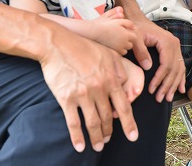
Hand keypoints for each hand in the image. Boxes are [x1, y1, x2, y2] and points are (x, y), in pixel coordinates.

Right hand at [39, 32, 142, 151]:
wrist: (58, 44)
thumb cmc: (84, 47)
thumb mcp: (108, 54)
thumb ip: (120, 70)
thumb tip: (125, 84)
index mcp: (111, 79)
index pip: (124, 107)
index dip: (129, 124)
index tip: (133, 137)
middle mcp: (99, 89)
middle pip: (108, 118)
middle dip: (109, 132)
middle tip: (108, 140)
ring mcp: (82, 95)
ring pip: (93, 123)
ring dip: (97, 137)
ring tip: (99, 146)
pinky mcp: (66, 98)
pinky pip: (73, 123)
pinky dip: (77, 137)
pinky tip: (80, 146)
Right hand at [88, 7, 137, 54]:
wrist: (94, 32)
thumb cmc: (106, 25)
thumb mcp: (119, 21)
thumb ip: (129, 23)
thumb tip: (134, 28)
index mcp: (127, 35)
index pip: (134, 37)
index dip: (130, 35)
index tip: (126, 33)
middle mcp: (123, 43)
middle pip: (130, 45)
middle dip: (128, 41)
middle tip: (121, 37)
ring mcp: (118, 49)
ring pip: (125, 50)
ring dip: (123, 47)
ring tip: (116, 41)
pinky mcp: (112, 52)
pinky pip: (118, 54)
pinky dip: (117, 51)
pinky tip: (113, 45)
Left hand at [136, 21, 185, 101]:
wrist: (137, 20)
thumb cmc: (136, 28)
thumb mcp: (135, 38)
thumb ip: (141, 52)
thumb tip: (148, 67)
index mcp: (167, 41)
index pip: (166, 64)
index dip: (160, 78)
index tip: (152, 89)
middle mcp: (175, 44)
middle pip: (174, 69)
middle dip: (167, 85)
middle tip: (160, 98)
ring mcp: (176, 48)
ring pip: (178, 69)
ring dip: (174, 85)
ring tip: (167, 98)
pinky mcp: (174, 51)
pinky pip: (180, 66)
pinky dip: (180, 78)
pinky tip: (180, 89)